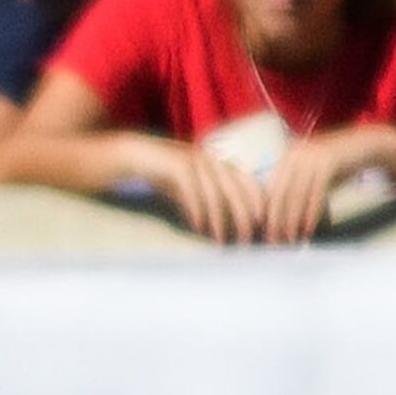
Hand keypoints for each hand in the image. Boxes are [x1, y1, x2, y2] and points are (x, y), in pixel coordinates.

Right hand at [139, 138, 271, 244]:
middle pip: (235, 189)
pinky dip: (196, 210)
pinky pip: (192, 191)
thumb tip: (219, 225)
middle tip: (246, 238)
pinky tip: (198, 227)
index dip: (257, 202)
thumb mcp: (190, 188)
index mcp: (220, 162)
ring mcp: (195, 161)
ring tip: (220, 240)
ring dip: (219, 219)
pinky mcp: (177, 165)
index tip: (261, 224)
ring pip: (215, 193)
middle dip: (243, 215)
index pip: (248, 181)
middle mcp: (212, 159)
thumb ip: (206, 201)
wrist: (134, 155)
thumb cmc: (163, 174)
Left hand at [257, 125, 395, 242]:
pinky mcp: (328, 162)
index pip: (271, 190)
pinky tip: (307, 229)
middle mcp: (294, 156)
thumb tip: (280, 220)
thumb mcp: (311, 177)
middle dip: (276, 220)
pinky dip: (310, 214)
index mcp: (286, 159)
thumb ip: (296, 193)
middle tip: (275, 241)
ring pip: (296, 196)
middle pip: (280, 194)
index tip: (265, 233)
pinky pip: (315, 194)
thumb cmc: (336, 166)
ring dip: (292, 221)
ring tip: (291, 239)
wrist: (366, 145)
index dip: (267, 214)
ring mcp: (311, 157)